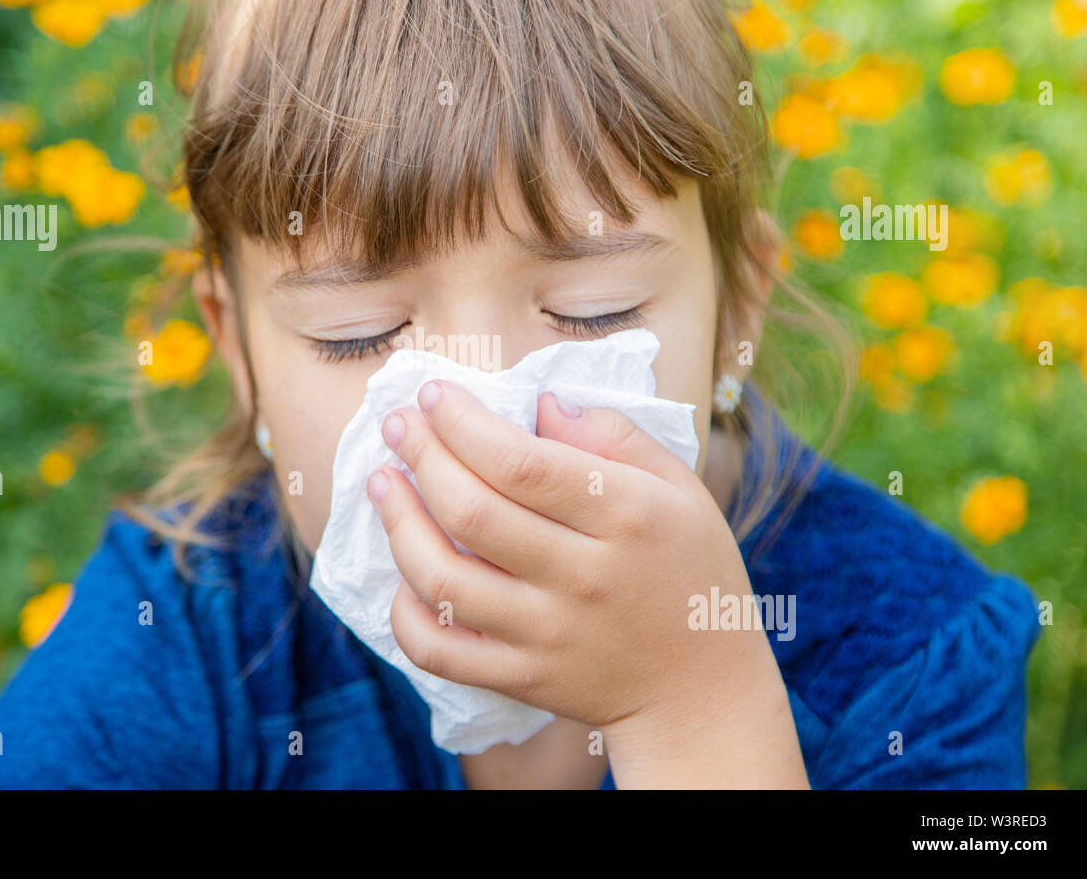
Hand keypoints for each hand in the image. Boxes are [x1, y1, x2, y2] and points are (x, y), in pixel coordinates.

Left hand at [368, 379, 807, 785]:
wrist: (703, 690)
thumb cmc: (690, 570)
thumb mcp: (680, 488)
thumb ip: (615, 437)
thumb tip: (541, 403)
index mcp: (626, 517)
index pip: (521, 462)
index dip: (463, 424)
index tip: (435, 395)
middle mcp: (583, 577)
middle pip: (472, 514)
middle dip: (421, 457)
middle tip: (398, 425)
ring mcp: (548, 635)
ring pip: (444, 581)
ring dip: (399, 524)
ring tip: (383, 483)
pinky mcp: (524, 679)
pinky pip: (440, 652)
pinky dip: (405, 614)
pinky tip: (401, 574)